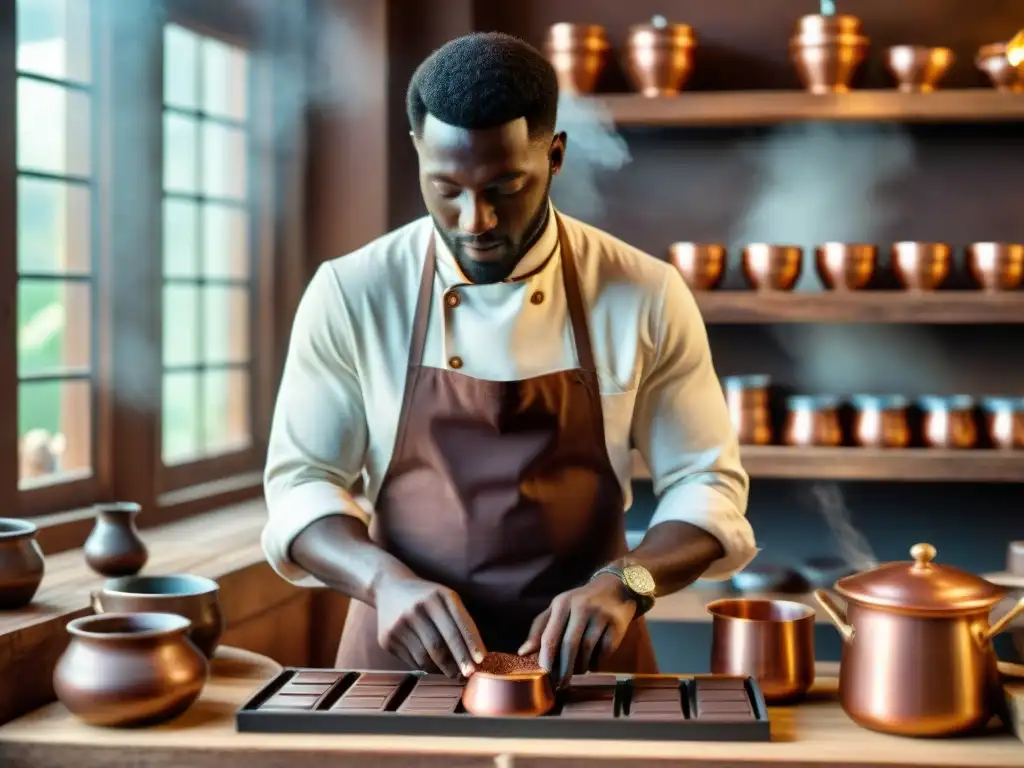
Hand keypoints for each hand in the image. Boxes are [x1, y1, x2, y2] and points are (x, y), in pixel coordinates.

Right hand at [375, 574, 486, 678]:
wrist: (389, 588)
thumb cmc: (427, 597)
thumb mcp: (445, 598)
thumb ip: (460, 620)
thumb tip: (476, 655)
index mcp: (436, 596)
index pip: (457, 624)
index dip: (470, 644)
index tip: (480, 661)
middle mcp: (416, 609)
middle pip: (439, 645)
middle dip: (456, 663)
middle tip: (467, 675)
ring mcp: (399, 624)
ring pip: (425, 657)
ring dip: (442, 669)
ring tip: (452, 672)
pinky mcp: (387, 639)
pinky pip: (412, 660)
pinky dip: (426, 667)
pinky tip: (434, 666)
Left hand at [517, 573, 635, 687]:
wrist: (614, 587)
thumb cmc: (579, 602)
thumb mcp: (558, 608)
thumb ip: (539, 628)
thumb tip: (523, 652)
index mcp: (562, 603)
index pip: (550, 637)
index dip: (546, 660)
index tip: (544, 676)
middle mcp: (581, 607)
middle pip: (569, 646)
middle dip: (564, 670)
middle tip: (561, 684)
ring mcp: (601, 614)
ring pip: (587, 650)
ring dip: (581, 666)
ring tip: (578, 671)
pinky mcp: (617, 623)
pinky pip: (605, 651)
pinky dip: (597, 662)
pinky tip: (593, 663)